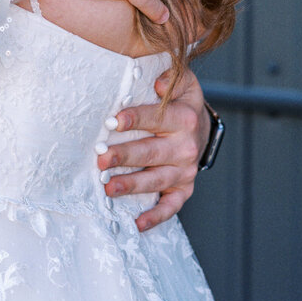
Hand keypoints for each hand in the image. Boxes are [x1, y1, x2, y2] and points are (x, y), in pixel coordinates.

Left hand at [97, 67, 209, 230]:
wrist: (200, 124)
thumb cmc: (179, 100)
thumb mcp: (183, 81)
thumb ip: (172, 77)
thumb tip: (158, 83)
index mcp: (184, 118)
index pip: (157, 118)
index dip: (135, 119)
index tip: (113, 122)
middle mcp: (185, 147)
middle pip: (152, 152)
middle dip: (125, 156)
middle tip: (101, 159)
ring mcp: (185, 170)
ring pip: (157, 181)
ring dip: (132, 185)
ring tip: (109, 188)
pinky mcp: (184, 188)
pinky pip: (171, 206)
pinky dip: (156, 216)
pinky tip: (137, 223)